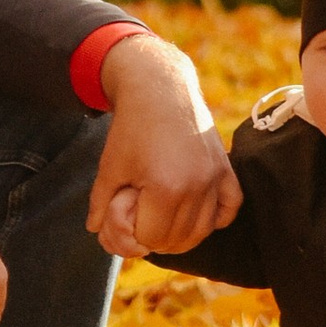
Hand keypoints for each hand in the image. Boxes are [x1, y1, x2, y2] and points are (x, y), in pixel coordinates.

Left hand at [87, 37, 238, 256]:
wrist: (159, 86)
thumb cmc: (131, 127)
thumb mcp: (109, 166)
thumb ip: (100, 203)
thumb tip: (95, 229)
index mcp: (165, 188)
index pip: (152, 238)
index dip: (134, 234)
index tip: (127, 217)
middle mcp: (196, 186)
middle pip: (178, 239)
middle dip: (156, 237)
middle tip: (143, 220)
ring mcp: (214, 177)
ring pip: (204, 230)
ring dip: (183, 234)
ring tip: (164, 221)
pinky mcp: (226, 168)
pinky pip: (230, 208)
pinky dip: (216, 217)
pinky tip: (196, 213)